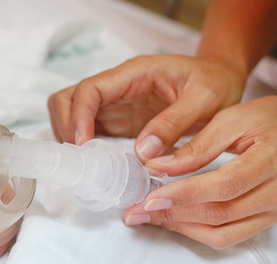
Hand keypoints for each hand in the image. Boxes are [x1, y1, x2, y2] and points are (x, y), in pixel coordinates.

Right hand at [47, 54, 245, 160]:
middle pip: (67, 99)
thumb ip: (174, 123)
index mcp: (133, 74)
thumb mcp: (205, 100)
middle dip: (65, 127)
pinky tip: (95, 164)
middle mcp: (116, 87)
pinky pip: (85, 130)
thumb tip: (141, 152)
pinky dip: (81, 146)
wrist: (221, 80)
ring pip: (70, 113)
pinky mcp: (115, 120)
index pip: (90, 89)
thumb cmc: (215, 83)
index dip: (80, 116)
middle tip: (80, 157)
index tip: (84, 144)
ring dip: (69, 136)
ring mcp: (113, 104)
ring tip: (85, 163)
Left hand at [123, 96, 276, 248]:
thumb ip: (197, 146)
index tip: (150, 198)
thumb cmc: (268, 120)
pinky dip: (196, 232)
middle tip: (135, 211)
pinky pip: (229, 237)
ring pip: (222, 232)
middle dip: (171, 215)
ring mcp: (274, 210)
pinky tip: (172, 219)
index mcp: (272, 160)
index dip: (185, 195)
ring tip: (147, 217)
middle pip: (219, 214)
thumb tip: (158, 167)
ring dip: (180, 228)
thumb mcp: (233, 120)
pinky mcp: (265, 220)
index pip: (225, 186)